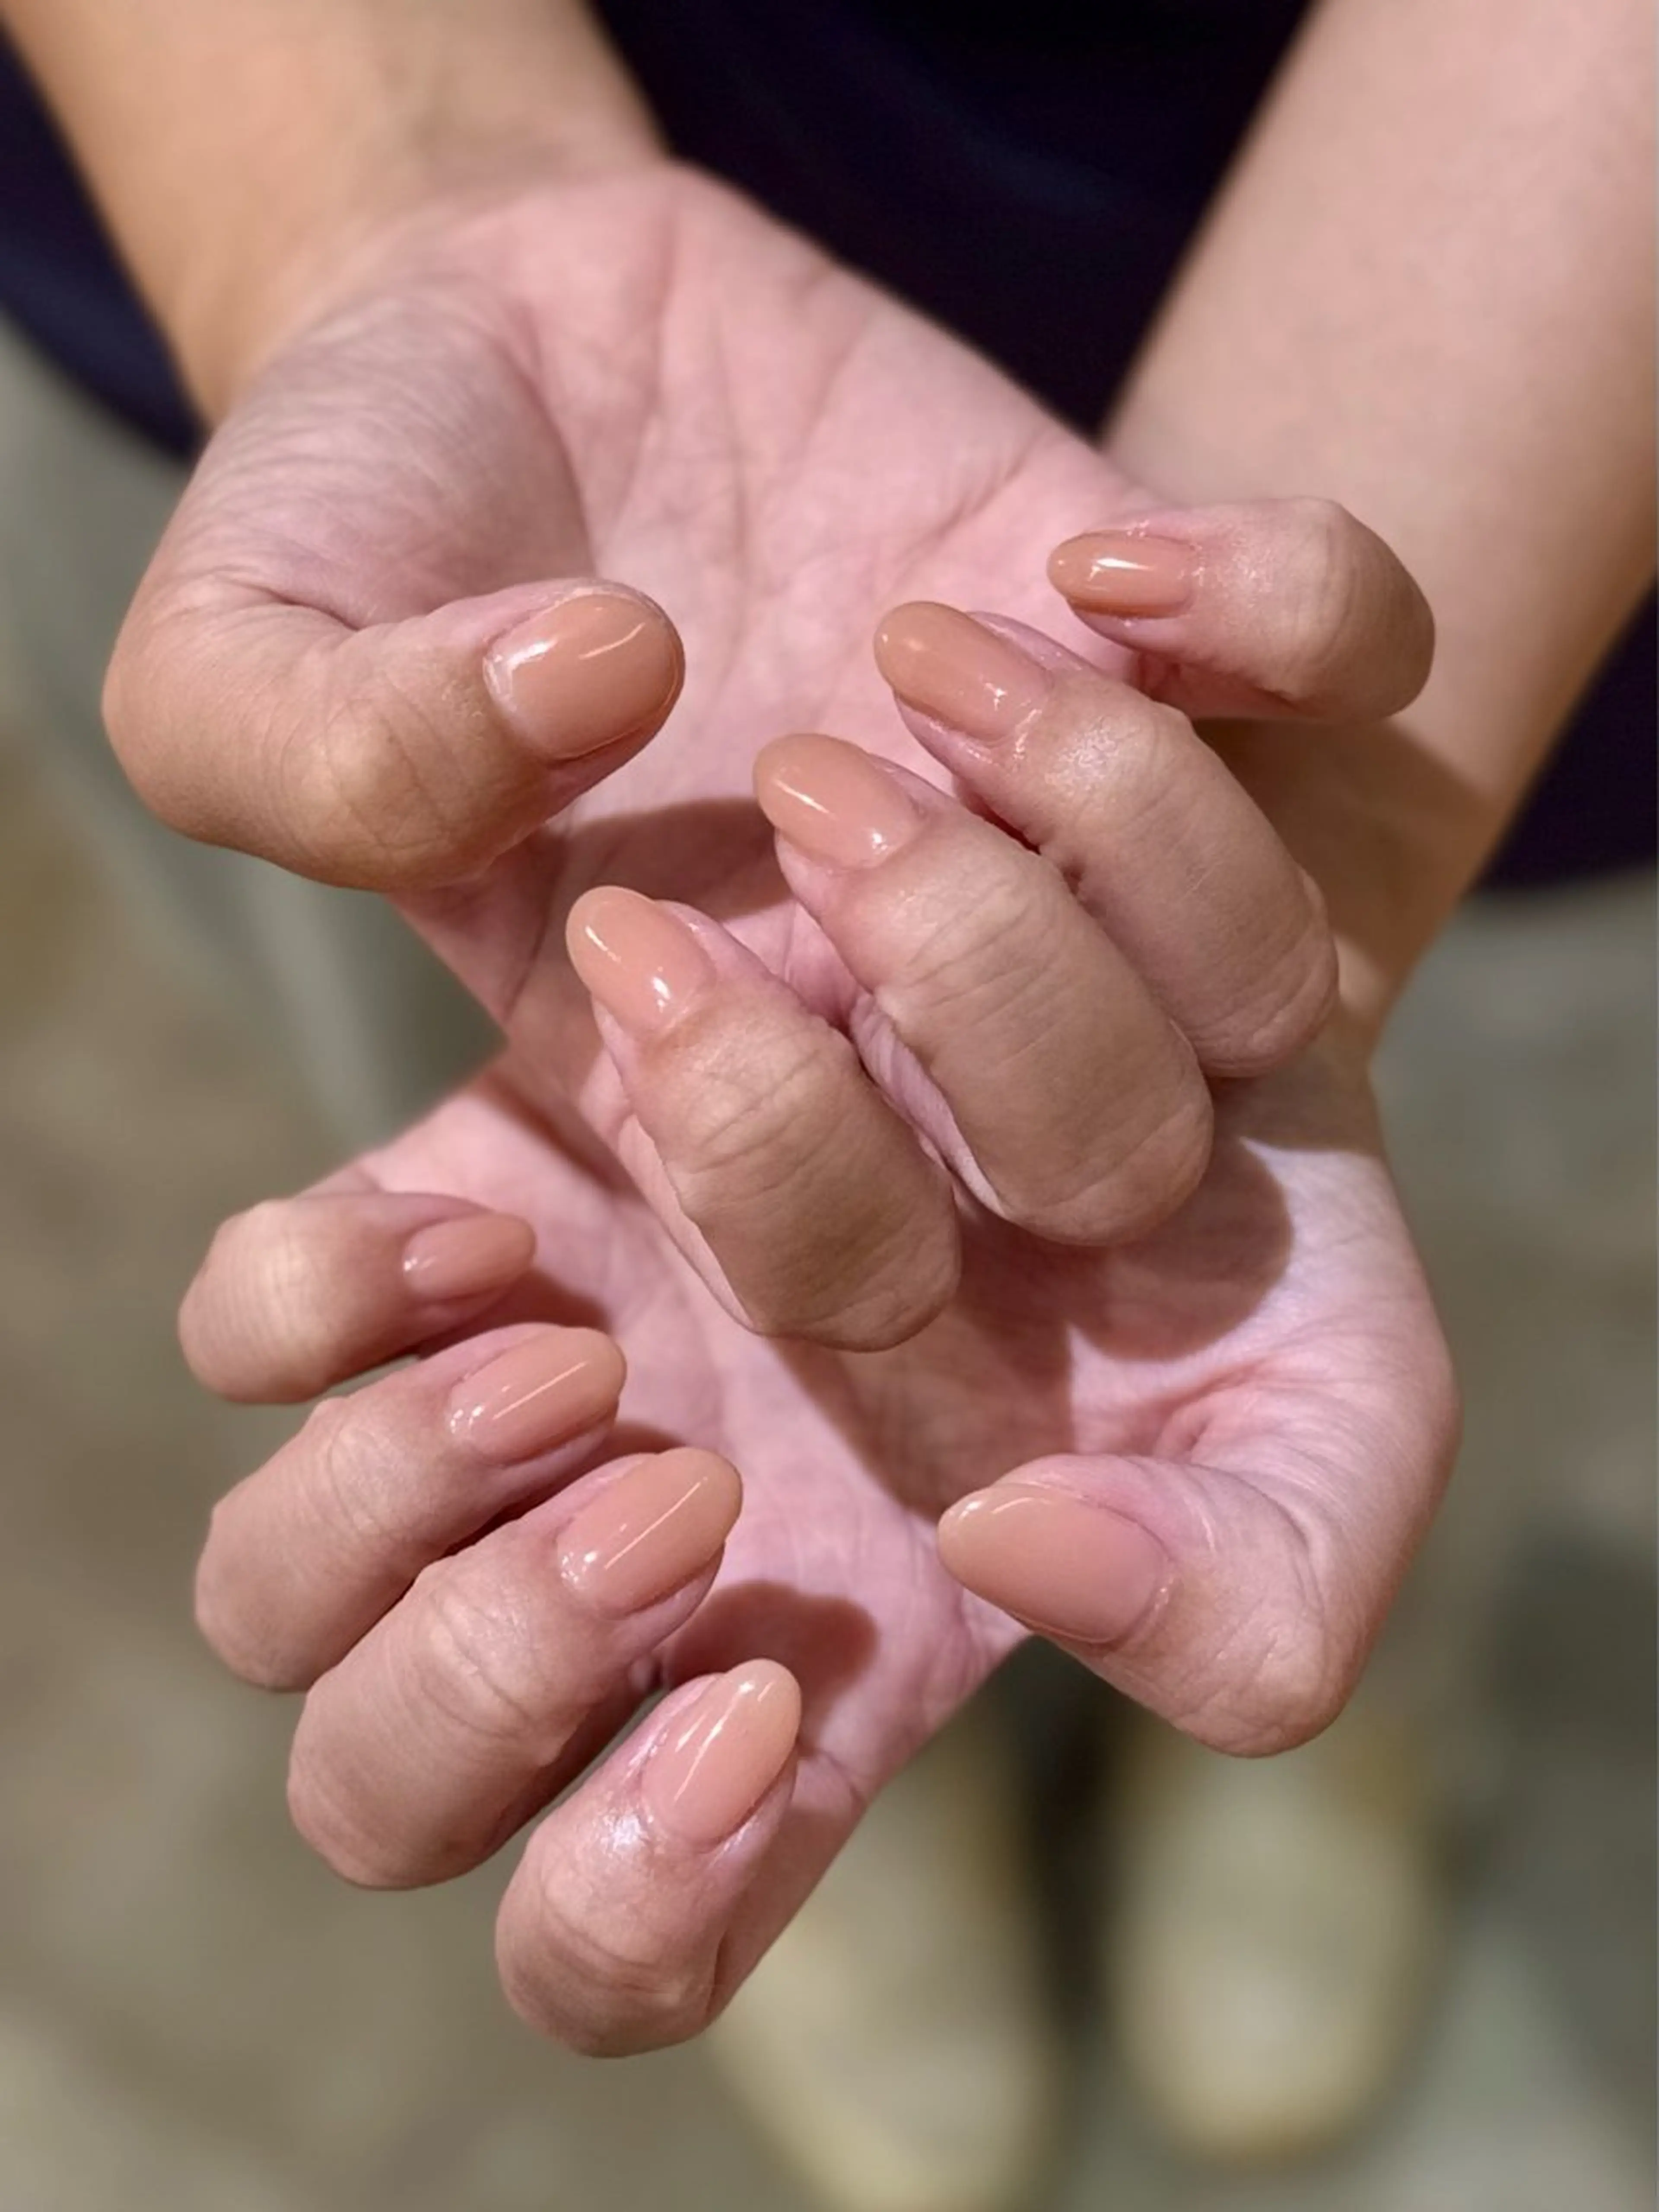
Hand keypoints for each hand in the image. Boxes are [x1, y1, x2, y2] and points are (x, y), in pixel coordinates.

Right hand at [107, 160, 1429, 1343]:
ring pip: (1259, 978)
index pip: (846, 1278)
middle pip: (1104, 1164)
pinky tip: (1092, 558)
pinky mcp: (1172, 628)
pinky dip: (1282, 611)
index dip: (787, 1172)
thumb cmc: (358, 512)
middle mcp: (919, 1004)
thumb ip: (328, 758)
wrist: (506, 314)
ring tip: (912, 656)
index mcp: (705, 1084)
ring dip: (1118, 823)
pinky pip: (1362, 668)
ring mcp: (1068, 830)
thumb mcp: (229, 659)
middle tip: (801, 788)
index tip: (636, 964)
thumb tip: (598, 694)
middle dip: (979, 997)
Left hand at [178, 880, 1453, 2059]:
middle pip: (387, 1792)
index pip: (628, 1939)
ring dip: (397, 1491)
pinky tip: (495, 1229)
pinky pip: (245, 1329)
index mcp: (831, 1666)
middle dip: (502, 1668)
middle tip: (677, 1488)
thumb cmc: (1225, 1212)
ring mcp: (510, 1407)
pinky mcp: (430, 1221)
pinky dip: (328, 1301)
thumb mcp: (1340, 1406)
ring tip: (571, 1349)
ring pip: (271, 1595)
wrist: (1111, 937)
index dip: (640, 1889)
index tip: (765, 1700)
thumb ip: (1260, 1596)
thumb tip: (1009, 1555)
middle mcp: (638, 1573)